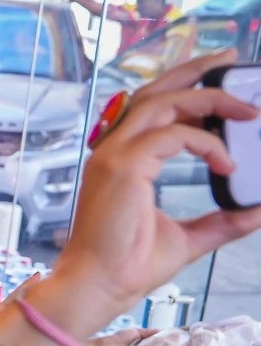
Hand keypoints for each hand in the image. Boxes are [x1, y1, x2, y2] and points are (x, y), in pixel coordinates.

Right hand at [47, 50, 260, 330]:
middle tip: (229, 59)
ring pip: (161, 102)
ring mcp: (113, 155)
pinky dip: (206, 144)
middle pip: (153, 91)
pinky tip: (227, 163)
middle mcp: (113, 150)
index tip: (222, 85)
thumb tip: (259, 211)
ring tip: (246, 111)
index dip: (187, 91)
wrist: (101, 286)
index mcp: (122, 161)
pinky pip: (173, 136)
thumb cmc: (127, 265)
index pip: (153, 110)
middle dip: (195, 70)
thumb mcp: (188, 238)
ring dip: (207, 98)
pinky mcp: (122, 166)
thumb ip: (222, 220)